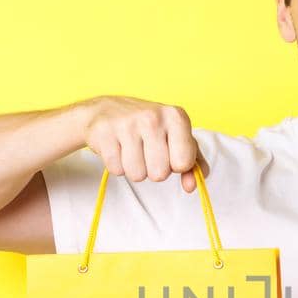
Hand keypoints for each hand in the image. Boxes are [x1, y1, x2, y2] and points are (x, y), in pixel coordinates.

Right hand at [78, 95, 205, 192]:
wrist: (107, 111)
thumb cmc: (149, 128)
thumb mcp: (177, 139)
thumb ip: (193, 164)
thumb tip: (192, 186)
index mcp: (176, 116)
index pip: (184, 163)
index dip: (176, 165)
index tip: (169, 151)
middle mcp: (153, 117)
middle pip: (160, 174)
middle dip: (154, 170)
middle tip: (147, 151)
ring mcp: (127, 123)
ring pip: (137, 175)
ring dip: (135, 169)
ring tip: (131, 150)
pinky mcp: (104, 132)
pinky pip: (116, 170)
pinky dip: (117, 165)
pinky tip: (117, 148)